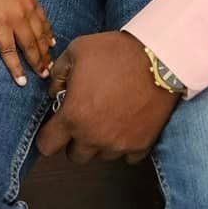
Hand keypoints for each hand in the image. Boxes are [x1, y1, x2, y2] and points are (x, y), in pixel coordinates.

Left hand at [0, 0, 54, 86]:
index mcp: (1, 20)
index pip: (10, 50)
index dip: (16, 68)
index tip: (22, 82)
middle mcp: (18, 17)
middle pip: (30, 45)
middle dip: (37, 63)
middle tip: (44, 78)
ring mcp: (28, 9)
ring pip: (40, 35)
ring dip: (46, 52)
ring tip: (50, 66)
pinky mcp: (34, 1)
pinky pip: (44, 21)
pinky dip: (49, 33)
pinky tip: (52, 43)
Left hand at [36, 32, 178, 165]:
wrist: (160, 58)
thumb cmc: (116, 53)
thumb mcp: (77, 51)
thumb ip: (58, 74)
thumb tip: (55, 92)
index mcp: (73, 116)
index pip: (47, 146)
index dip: (48, 136)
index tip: (56, 127)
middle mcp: (94, 137)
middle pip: (75, 156)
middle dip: (75, 140)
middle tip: (85, 119)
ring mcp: (119, 144)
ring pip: (101, 156)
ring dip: (100, 143)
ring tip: (109, 118)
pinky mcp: (141, 145)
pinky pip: (126, 157)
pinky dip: (124, 145)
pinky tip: (127, 124)